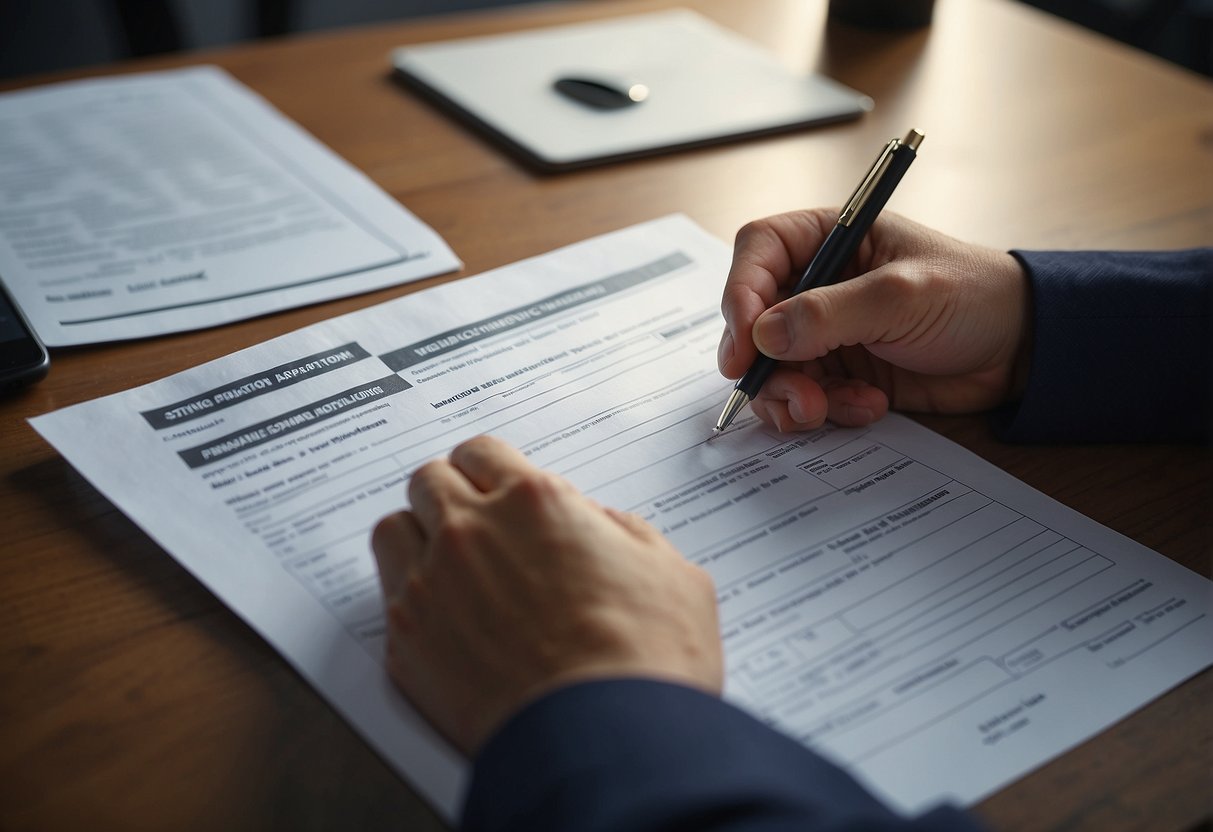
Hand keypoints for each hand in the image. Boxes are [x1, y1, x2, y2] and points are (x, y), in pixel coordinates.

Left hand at [371, 435, 722, 755]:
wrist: (605, 740)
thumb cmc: (646, 660)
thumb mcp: (671, 573)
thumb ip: (626, 533)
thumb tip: (600, 528)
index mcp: (535, 502)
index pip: (482, 451)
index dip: (490, 469)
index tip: (497, 487)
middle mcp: (472, 532)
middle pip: (429, 480)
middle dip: (450, 495)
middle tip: (474, 523)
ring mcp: (431, 585)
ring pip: (394, 528)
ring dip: (417, 537)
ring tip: (446, 565)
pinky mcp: (407, 643)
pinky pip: (387, 595)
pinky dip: (410, 598)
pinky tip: (443, 620)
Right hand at [718, 209, 1031, 431]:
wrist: (1021, 350)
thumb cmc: (973, 297)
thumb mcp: (902, 296)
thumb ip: (830, 313)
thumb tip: (764, 335)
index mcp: (829, 238)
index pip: (758, 253)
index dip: (741, 294)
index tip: (745, 343)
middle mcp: (817, 284)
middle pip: (753, 320)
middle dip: (766, 365)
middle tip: (793, 395)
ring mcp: (825, 332)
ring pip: (772, 368)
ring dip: (792, 396)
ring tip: (827, 410)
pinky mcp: (840, 373)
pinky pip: (805, 398)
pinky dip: (825, 411)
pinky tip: (869, 407)